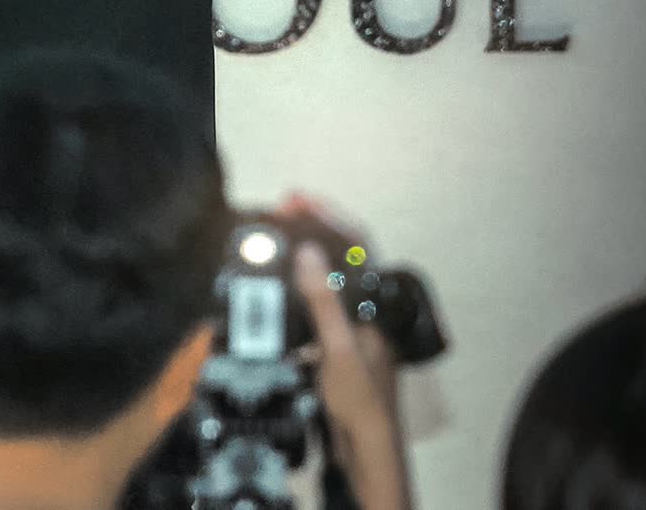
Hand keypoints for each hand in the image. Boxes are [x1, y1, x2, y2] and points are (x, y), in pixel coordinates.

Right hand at [283, 193, 412, 509]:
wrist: (367, 448)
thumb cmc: (360, 398)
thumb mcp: (338, 348)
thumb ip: (324, 301)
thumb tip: (308, 253)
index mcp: (373, 304)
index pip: (355, 244)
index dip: (326, 216)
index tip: (295, 198)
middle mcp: (365, 311)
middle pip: (341, 258)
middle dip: (312, 230)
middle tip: (279, 212)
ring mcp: (351, 330)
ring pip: (327, 282)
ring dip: (302, 260)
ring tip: (273, 242)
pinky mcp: (335, 349)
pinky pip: (315, 308)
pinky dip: (296, 294)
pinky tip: (275, 294)